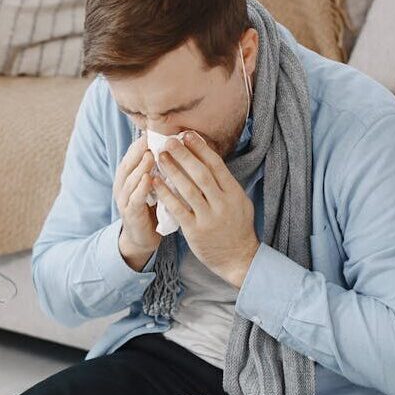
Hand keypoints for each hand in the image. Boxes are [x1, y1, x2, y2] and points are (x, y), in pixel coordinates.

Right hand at [113, 132, 160, 269]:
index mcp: (129, 176)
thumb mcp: (156, 184)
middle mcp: (123, 186)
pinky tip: (148, 180)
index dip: (143, 142)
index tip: (155, 130)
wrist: (143, 237)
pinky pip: (135, 199)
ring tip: (151, 155)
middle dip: (139, 150)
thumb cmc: (153, 207)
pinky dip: (140, 188)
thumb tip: (175, 145)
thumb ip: (160, 167)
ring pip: (130, 180)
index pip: (134, 155)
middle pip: (129, 163)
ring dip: (140, 167)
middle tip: (152, 138)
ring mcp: (125, 200)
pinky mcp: (130, 214)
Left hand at [152, 131, 259, 287]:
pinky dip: (166, 194)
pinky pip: (178, 209)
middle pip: (201, 173)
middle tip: (169, 141)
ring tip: (160, 156)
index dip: (201, 148)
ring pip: (188, 188)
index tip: (187, 135)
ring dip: (172, 170)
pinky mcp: (195, 230)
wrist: (239, 259)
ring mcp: (209, 217)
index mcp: (234, 193)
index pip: (216, 165)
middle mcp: (222, 203)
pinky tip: (155, 182)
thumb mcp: (240, 202)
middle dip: (184, 155)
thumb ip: (226, 184)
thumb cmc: (237, 227)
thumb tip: (209, 160)